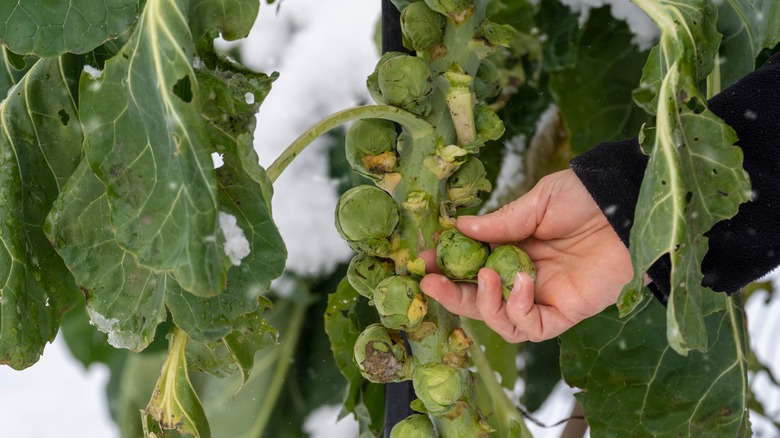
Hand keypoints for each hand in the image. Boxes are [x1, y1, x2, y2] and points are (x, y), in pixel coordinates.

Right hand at [420, 169, 633, 341]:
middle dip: (452, 295)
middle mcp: (524, 277)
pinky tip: (520, 282)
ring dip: (485, 305)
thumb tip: (458, 228)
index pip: (472, 267)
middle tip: (429, 282)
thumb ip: (500, 223)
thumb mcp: (536, 203)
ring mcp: (544, 297)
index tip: (422, 259)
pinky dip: (519, 310)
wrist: (625, 204)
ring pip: (503, 322)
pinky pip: (534, 327)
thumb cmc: (584, 197)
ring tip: (484, 276)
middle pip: (480, 300)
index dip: (446, 267)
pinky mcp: (567, 312)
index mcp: (514, 250)